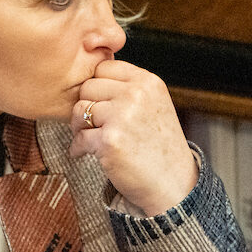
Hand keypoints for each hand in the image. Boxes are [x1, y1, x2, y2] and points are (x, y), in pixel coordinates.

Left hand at [68, 60, 197, 215]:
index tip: (99, 103)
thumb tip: (91, 77)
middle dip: (86, 106)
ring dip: (78, 126)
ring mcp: (123, 117)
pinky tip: (85, 153)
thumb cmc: (158, 145)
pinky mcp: (110, 141)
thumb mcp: (154, 104)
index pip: (104, 67)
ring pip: (80, 110)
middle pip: (88, 87)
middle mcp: (136, 95)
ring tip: (88, 137)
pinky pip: (79, 137)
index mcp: (147, 82)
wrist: (173, 184)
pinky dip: (78, 148)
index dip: (97, 86)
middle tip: (91, 123)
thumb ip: (129, 87)